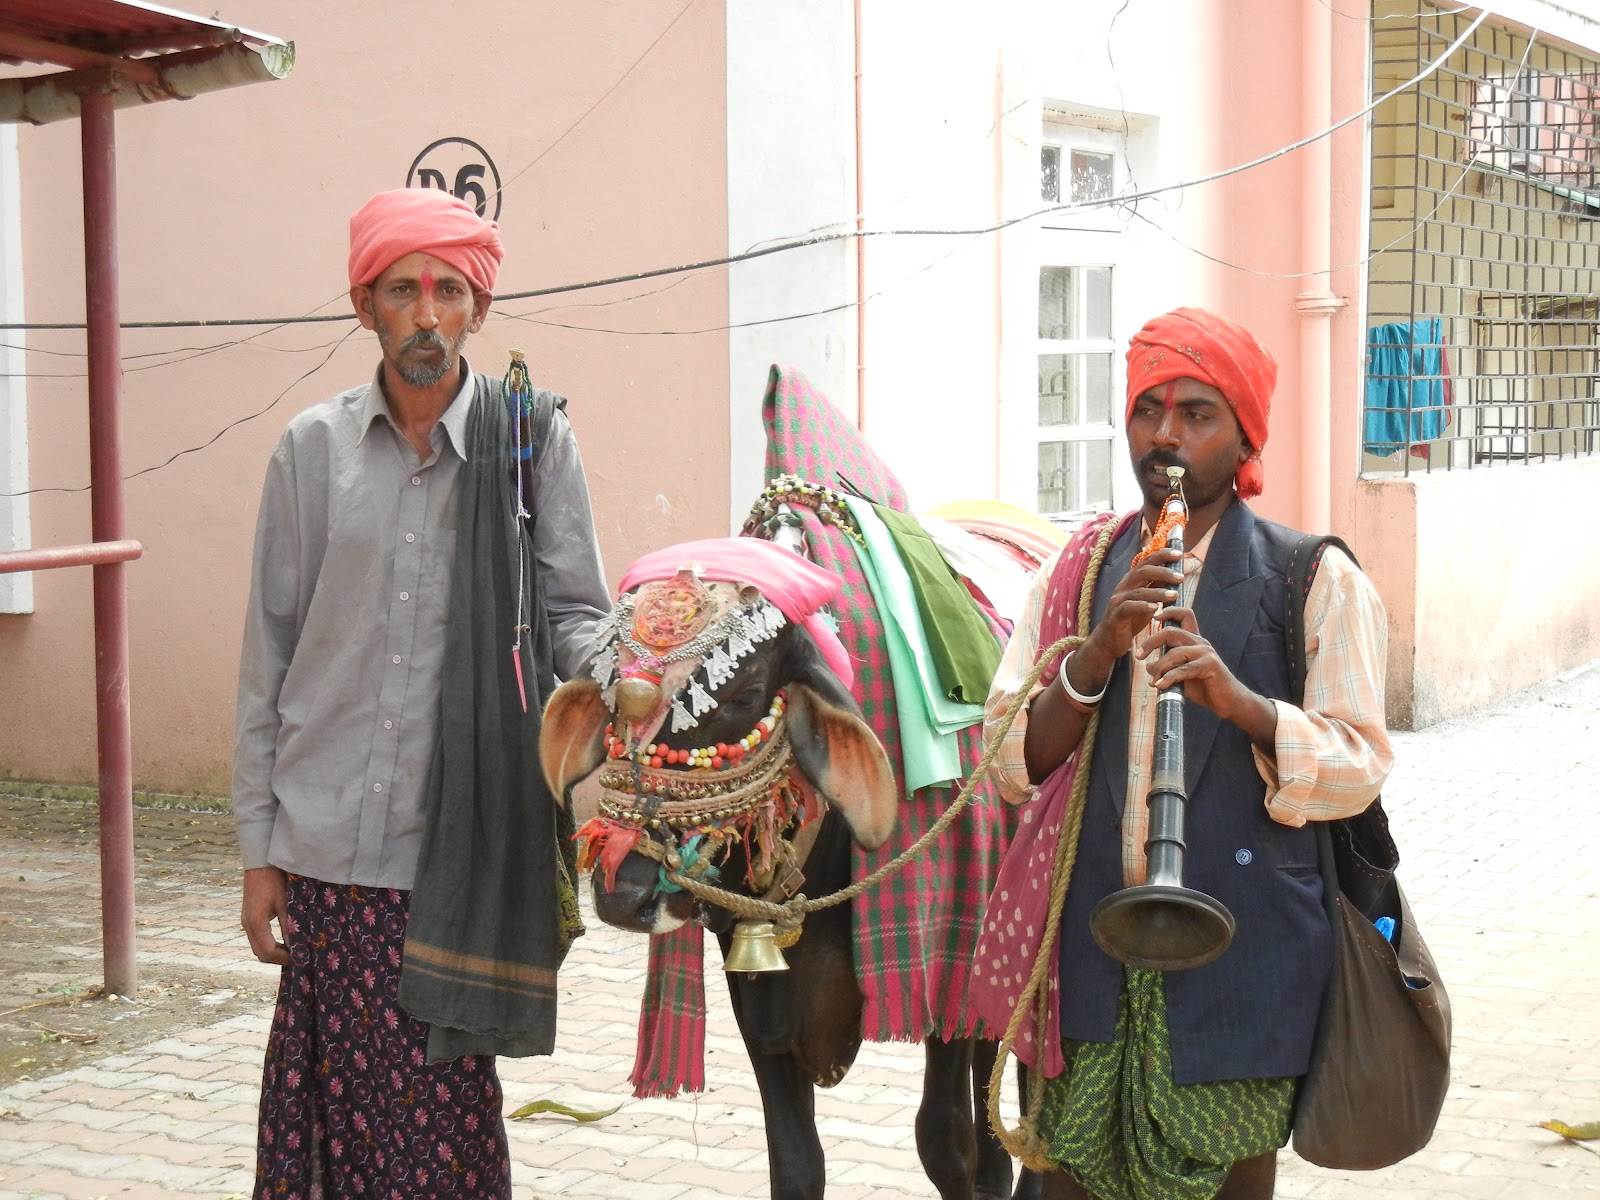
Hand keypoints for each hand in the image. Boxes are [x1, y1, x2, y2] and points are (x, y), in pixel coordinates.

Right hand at [241, 865, 290, 966]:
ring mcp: (246, 921)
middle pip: (260, 953)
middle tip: (298, 958)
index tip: (300, 959)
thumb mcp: (286, 903)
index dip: (284, 959)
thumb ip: (291, 925)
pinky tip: (284, 940)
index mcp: (255, 923)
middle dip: (279, 959)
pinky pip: (257, 938)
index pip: (267, 953)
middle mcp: (247, 925)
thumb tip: (300, 945)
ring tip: (293, 951)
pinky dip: (270, 944)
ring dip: (274, 952)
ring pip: (258, 947)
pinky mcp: (249, 916)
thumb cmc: (275, 880)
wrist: (261, 862)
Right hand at [1082, 548, 1183, 666]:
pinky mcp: (1115, 615)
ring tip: (1174, 595)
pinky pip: (1129, 607)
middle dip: (1163, 571)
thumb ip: (1157, 589)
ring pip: (1138, 591)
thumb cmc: (1130, 621)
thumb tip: (1175, 576)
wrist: (1109, 641)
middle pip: (1142, 572)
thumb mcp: (1147, 602)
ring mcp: (1117, 600)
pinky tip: (1156, 608)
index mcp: (1131, 581)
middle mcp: (1123, 587)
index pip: (1146, 562)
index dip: (1162, 555)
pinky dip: (1143, 606)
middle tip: (1180, 578)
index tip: (1179, 554)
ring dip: (1158, 592)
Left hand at [1136, 607, 1276, 747]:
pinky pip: (1183, 669)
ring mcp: (1206, 653)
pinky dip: (1169, 678)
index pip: (1184, 615)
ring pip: (1175, 653)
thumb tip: (1148, 665)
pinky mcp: (1210, 666)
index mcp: (1194, 640)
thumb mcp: (1182, 674)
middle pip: (1171, 632)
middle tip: (1138, 655)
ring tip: (1152, 681)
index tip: (1153, 616)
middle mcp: (1200, 642)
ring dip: (1159, 667)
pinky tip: (1160, 685)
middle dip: (1151, 642)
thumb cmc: (1205, 687)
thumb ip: (1168, 666)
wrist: (1229, 702)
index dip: (1168, 611)